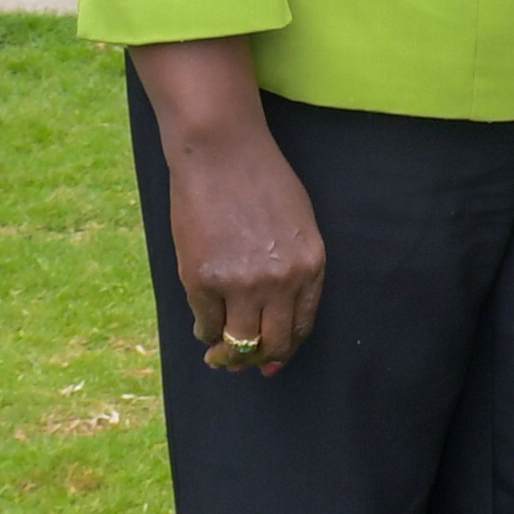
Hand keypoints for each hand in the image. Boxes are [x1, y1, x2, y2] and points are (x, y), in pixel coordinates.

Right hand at [132, 39, 326, 377]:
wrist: (221, 152)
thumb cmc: (260, 180)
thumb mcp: (297, 224)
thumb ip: (293, 267)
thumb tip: (278, 314)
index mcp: (310, 266)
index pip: (301, 327)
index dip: (285, 349)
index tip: (272, 359)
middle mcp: (281, 281)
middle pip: (273, 343)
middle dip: (258, 360)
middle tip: (242, 362)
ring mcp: (241, 283)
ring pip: (238, 343)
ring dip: (227, 356)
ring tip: (217, 353)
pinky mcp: (202, 280)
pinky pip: (206, 323)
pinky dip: (204, 330)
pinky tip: (203, 326)